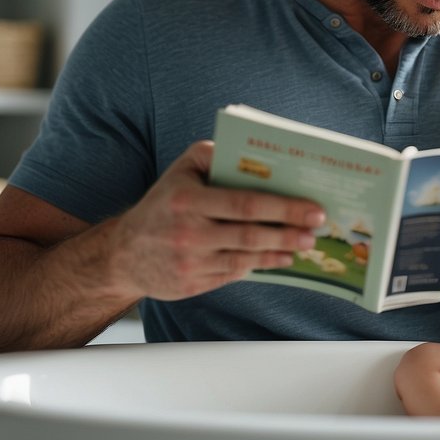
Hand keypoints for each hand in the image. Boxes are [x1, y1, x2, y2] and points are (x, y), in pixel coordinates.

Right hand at [108, 140, 324, 300]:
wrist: (123, 254)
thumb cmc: (162, 204)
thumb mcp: (180, 170)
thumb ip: (211, 154)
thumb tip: (253, 155)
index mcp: (186, 200)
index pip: (244, 203)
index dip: (283, 207)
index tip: (312, 207)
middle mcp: (188, 233)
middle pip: (250, 234)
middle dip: (289, 231)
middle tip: (316, 228)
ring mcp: (190, 263)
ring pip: (246, 258)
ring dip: (280, 251)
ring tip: (304, 244)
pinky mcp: (192, 285)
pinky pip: (234, 274)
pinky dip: (261, 266)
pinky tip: (280, 258)